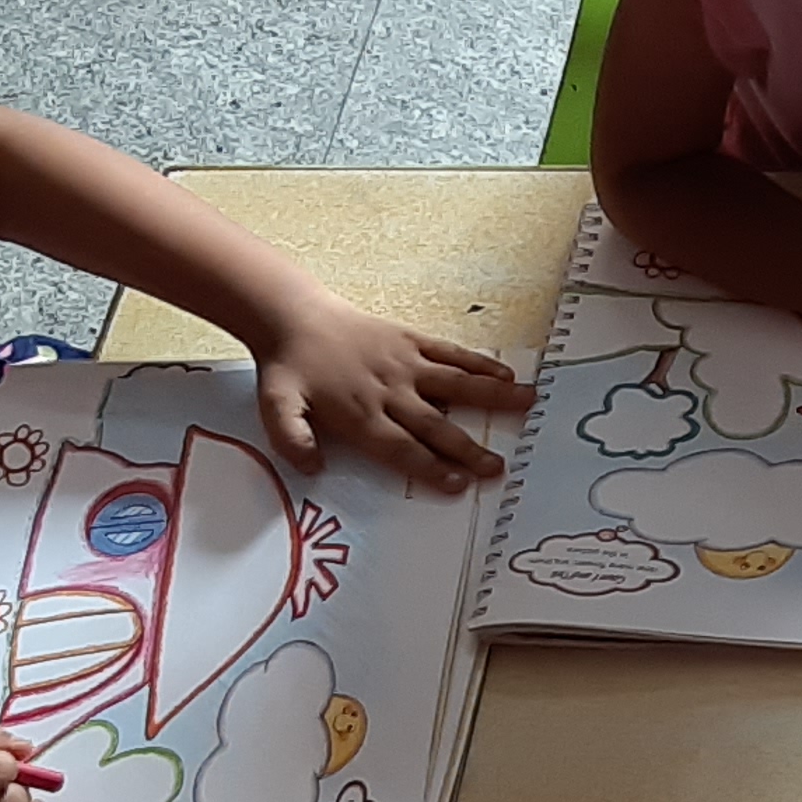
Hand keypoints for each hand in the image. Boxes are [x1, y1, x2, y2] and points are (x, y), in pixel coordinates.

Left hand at [251, 291, 531, 491]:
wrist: (293, 317)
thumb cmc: (288, 368)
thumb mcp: (275, 408)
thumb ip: (292, 440)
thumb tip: (313, 468)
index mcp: (361, 415)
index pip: (402, 449)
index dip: (430, 468)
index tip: (458, 484)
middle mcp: (391, 392)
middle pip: (436, 426)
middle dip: (467, 449)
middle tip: (496, 467)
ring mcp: (406, 365)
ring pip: (455, 385)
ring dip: (492, 397)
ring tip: (526, 406)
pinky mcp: (411, 341)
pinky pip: (451, 354)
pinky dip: (478, 364)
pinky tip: (505, 374)